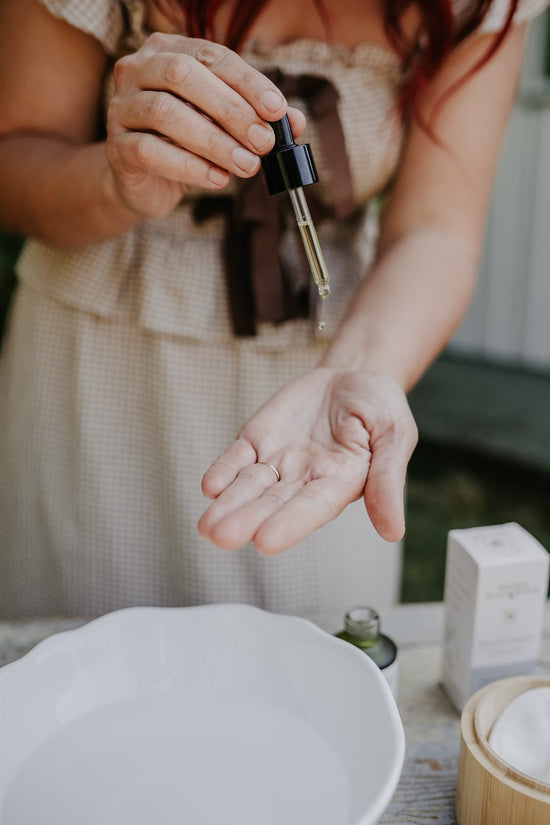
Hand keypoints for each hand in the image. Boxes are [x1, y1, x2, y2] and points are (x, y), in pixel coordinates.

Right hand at [105, 32, 305, 217]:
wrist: (145, 183)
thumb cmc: (187, 144)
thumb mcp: (224, 127)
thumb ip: (257, 119)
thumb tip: (295, 122)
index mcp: (168, 51)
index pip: (211, 56)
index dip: (247, 82)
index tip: (277, 110)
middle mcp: (138, 70)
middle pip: (184, 76)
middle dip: (231, 110)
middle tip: (263, 142)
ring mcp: (121, 108)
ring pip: (166, 114)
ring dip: (214, 142)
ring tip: (247, 166)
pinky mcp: (116, 148)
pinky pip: (150, 152)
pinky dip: (190, 167)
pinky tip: (218, 179)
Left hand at [198, 369, 417, 553]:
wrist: (353, 374)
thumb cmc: (380, 407)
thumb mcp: (395, 435)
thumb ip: (388, 480)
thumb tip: (394, 533)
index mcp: (341, 483)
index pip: (313, 507)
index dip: (290, 523)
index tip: (266, 541)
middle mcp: (305, 478)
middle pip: (273, 502)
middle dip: (247, 520)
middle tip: (221, 537)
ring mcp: (279, 460)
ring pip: (249, 486)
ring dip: (228, 505)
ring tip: (206, 528)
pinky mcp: (258, 439)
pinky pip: (237, 457)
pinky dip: (223, 471)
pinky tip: (210, 487)